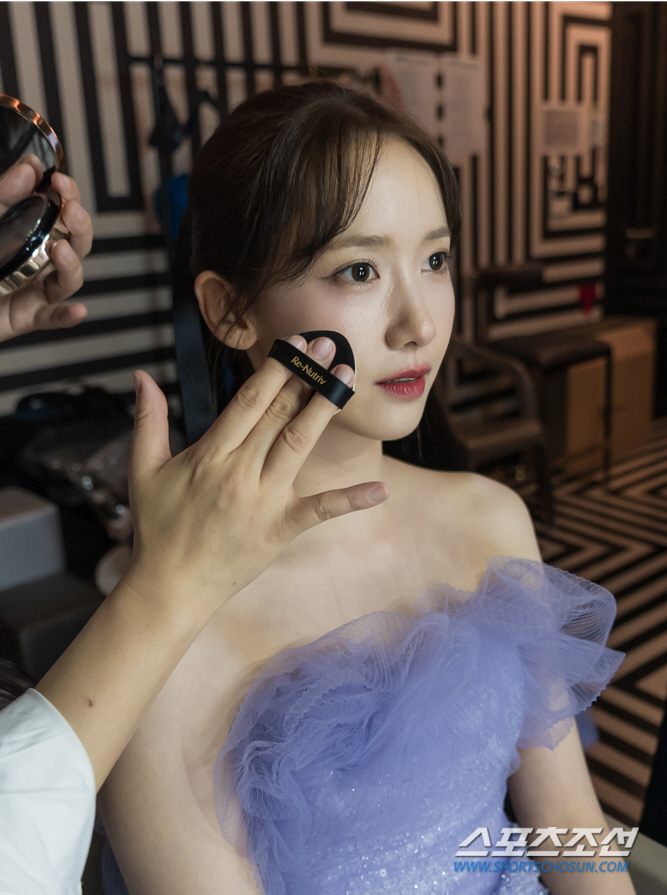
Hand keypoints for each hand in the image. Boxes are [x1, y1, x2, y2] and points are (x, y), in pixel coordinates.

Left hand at [0, 154, 92, 341]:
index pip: (63, 214)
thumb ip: (5, 193)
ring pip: (69, 280)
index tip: (60, 181)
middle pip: (76, 245)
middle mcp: (40, 261)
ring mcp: (36, 289)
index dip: (69, 196)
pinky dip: (67, 316)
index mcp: (33, 235)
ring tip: (60, 250)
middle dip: (80, 227)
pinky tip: (78, 310)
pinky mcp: (28, 316)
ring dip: (71, 264)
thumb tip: (30, 166)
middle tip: (72, 210)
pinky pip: (53, 318)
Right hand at [124, 335, 389, 613]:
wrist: (171, 586)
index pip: (249, 401)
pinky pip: (320, 511)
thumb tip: (141, 376)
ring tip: (347, 378)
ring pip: (299, 445)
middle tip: (329, 345)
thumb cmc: (157, 527)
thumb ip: (148, 420)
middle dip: (306, 375)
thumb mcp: (143, 469)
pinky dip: (351, 500)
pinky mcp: (281, 530)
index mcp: (209, 454)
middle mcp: (239, 472)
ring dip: (325, 409)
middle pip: (279, 415)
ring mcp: (263, 501)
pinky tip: (381, 489)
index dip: (276, 369)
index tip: (296, 343)